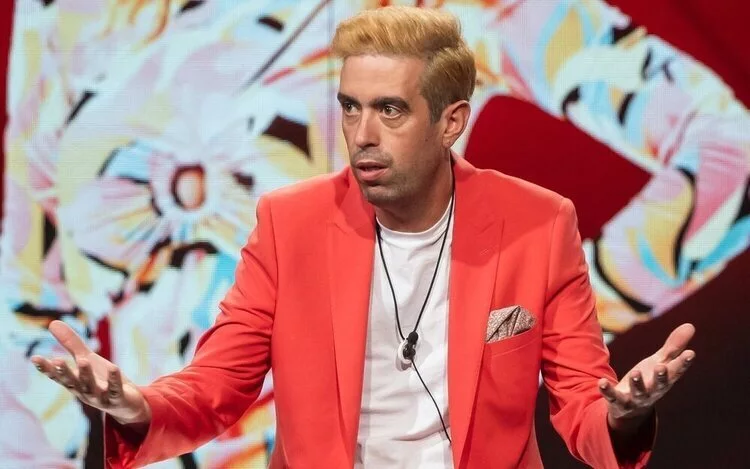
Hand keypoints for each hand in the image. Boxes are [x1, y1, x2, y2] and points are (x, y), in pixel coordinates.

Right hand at [30, 320, 150, 425]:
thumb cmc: (102, 380)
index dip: (46, 368)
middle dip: (65, 373)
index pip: (57, 376)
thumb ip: (71, 344)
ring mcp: (101, 397)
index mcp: (75, 382)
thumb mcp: (87, 359)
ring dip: (86, 375)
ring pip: (91, 387)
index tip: (35, 358)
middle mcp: (84, 392)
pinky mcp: (118, 399)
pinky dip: (114, 379)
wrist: (127, 403)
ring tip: (83, 361)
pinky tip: (113, 367)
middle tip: (57, 361)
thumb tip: (52, 323)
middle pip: (72, 382)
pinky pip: (115, 389)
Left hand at [598, 323, 694, 431]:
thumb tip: (690, 325)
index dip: (683, 363)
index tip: (691, 353)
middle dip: (661, 377)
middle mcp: (652, 391)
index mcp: (664, 380)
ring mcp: (636, 398)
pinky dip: (607, 390)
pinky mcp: (618, 402)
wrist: (631, 409)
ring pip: (638, 392)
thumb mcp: (660, 362)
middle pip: (659, 385)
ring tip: (635, 373)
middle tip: (661, 367)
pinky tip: (602, 382)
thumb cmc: (649, 380)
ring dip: (637, 384)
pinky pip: (613, 396)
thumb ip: (673, 346)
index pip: (676, 371)